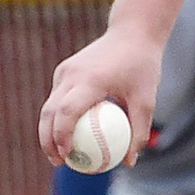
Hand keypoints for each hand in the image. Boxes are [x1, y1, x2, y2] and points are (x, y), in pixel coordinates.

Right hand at [38, 30, 160, 167]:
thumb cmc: (143, 66)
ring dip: (48, 130)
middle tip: (57, 161)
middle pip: (50, 112)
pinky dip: (57, 116)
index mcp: (91, 79)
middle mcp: (72, 74)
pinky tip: (66, 133)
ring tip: (57, 153)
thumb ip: (139, 130)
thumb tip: (130, 162)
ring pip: (48, 106)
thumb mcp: (147, 99)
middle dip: (47, 140)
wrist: (132, 32)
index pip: (67, 111)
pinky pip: (57, 97)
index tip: (66, 156)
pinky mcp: (64, 69)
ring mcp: (65, 70)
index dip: (61, 136)